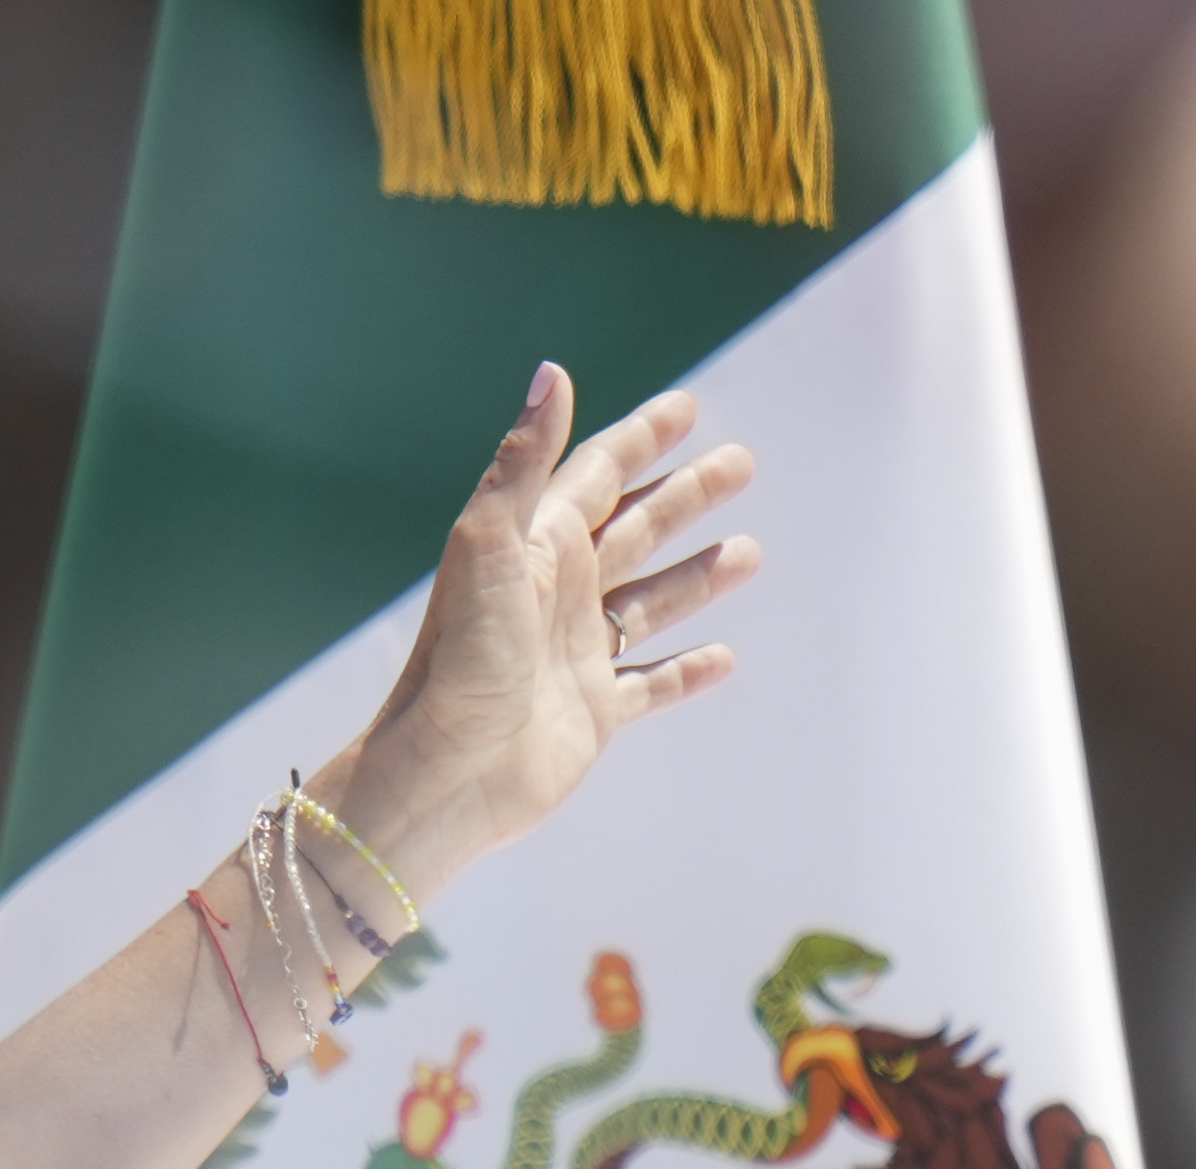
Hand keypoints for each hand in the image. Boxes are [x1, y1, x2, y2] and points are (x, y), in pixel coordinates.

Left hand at [340, 364, 759, 885]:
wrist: (445, 770)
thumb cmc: (460, 656)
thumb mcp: (490, 544)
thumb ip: (524, 462)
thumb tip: (552, 372)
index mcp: (535, 547)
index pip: (597, 477)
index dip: (640, 440)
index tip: (687, 407)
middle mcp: (557, 595)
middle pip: (635, 530)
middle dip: (685, 496)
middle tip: (743, 461)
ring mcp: (576, 654)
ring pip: (651, 603)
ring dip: (696, 576)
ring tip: (750, 552)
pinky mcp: (593, 712)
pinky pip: (651, 683)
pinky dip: (686, 670)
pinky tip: (725, 658)